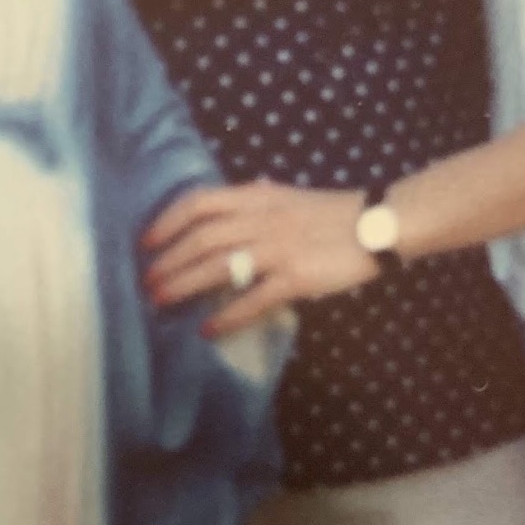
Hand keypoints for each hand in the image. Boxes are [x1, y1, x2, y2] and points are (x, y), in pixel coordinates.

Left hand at [144, 180, 375, 336]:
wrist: (379, 224)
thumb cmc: (335, 211)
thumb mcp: (290, 195)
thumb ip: (261, 198)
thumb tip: (240, 193)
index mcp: (257, 197)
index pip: (198, 202)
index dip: (167, 221)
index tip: (146, 241)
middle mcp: (261, 219)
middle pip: (200, 238)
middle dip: (168, 261)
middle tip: (146, 282)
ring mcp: (277, 248)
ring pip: (218, 266)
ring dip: (184, 285)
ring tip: (161, 302)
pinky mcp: (295, 277)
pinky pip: (252, 299)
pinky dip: (226, 317)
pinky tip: (208, 330)